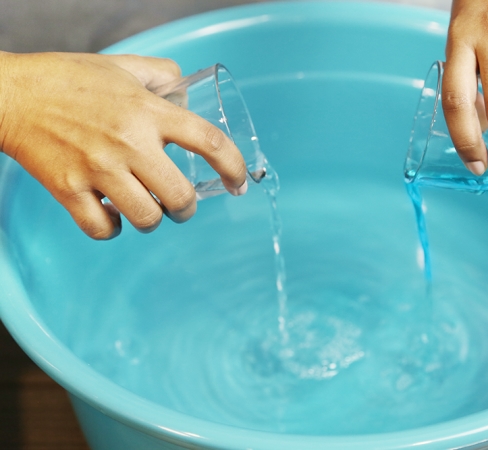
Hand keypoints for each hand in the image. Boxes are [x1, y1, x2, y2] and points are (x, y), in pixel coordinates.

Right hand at [0, 52, 247, 239]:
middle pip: (180, 196)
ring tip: (147, 210)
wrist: (11, 94)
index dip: (234, 167)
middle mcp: (129, 143)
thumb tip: (187, 93)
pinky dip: (113, 230)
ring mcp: (98, 169)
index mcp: (148, 111)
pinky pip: (102, 229)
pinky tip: (112, 217)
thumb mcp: (123, 66)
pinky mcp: (68, 190)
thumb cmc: (68, 79)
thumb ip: (162, 75)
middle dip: (188, 208)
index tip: (240, 182)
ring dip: (154, 220)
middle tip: (182, 205)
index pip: (209, 142)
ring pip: (147, 218)